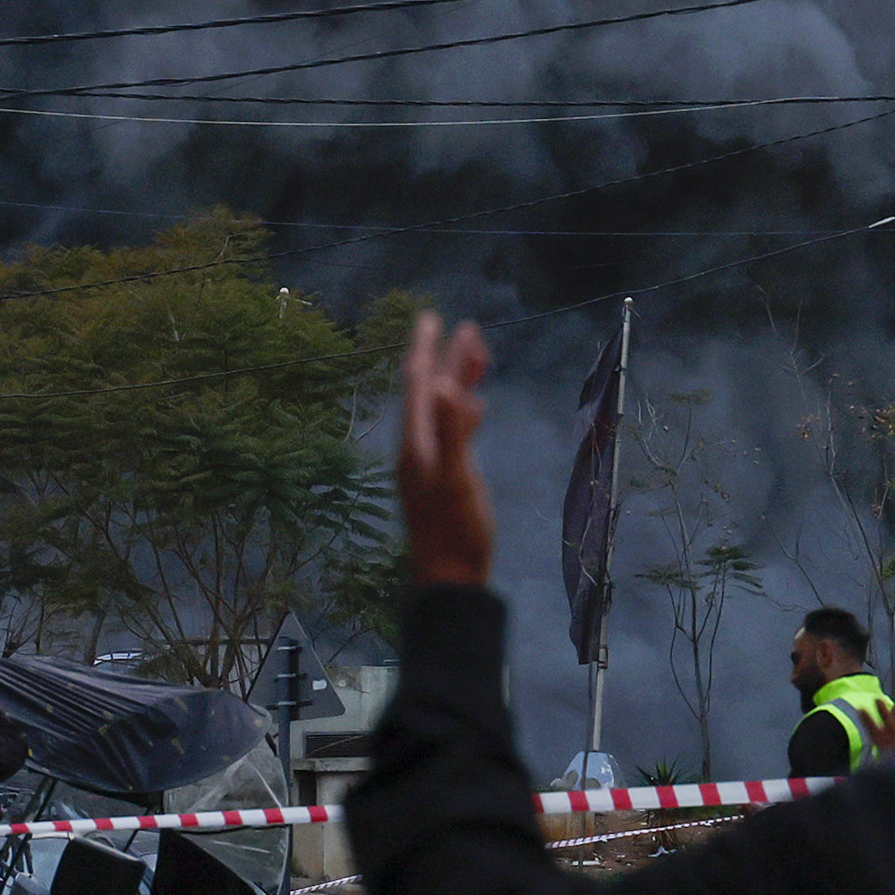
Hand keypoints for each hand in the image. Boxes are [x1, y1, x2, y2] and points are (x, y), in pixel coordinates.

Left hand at [397, 310, 496, 588]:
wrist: (450, 577)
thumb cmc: (455, 529)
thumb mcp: (456, 478)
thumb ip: (451, 431)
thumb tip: (441, 384)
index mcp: (417, 442)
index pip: (417, 383)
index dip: (426, 349)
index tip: (433, 317)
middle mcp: (419, 446)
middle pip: (430, 391)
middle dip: (445, 357)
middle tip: (462, 326)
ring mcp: (431, 461)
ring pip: (444, 409)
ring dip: (458, 380)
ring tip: (478, 354)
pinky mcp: (446, 475)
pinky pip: (453, 431)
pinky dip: (465, 411)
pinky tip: (478, 405)